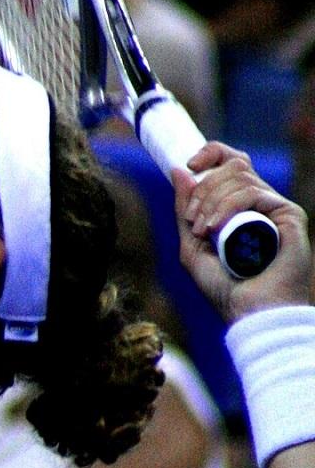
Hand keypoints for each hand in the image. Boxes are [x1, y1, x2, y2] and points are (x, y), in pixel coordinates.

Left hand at [172, 143, 310, 321]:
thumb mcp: (192, 247)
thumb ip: (184, 211)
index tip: (189, 165)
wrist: (250, 313)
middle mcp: (262, 203)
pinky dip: (228, 205)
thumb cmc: (224, 289)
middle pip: (233, 165)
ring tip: (203, 231)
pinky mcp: (289, 215)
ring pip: (240, 176)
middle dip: (203, 187)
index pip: (233, 162)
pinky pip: (253, 192)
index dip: (212, 154)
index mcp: (242, 206)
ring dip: (211, 200)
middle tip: (193, 220)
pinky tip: (215, 227)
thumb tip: (178, 170)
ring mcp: (276, 208)